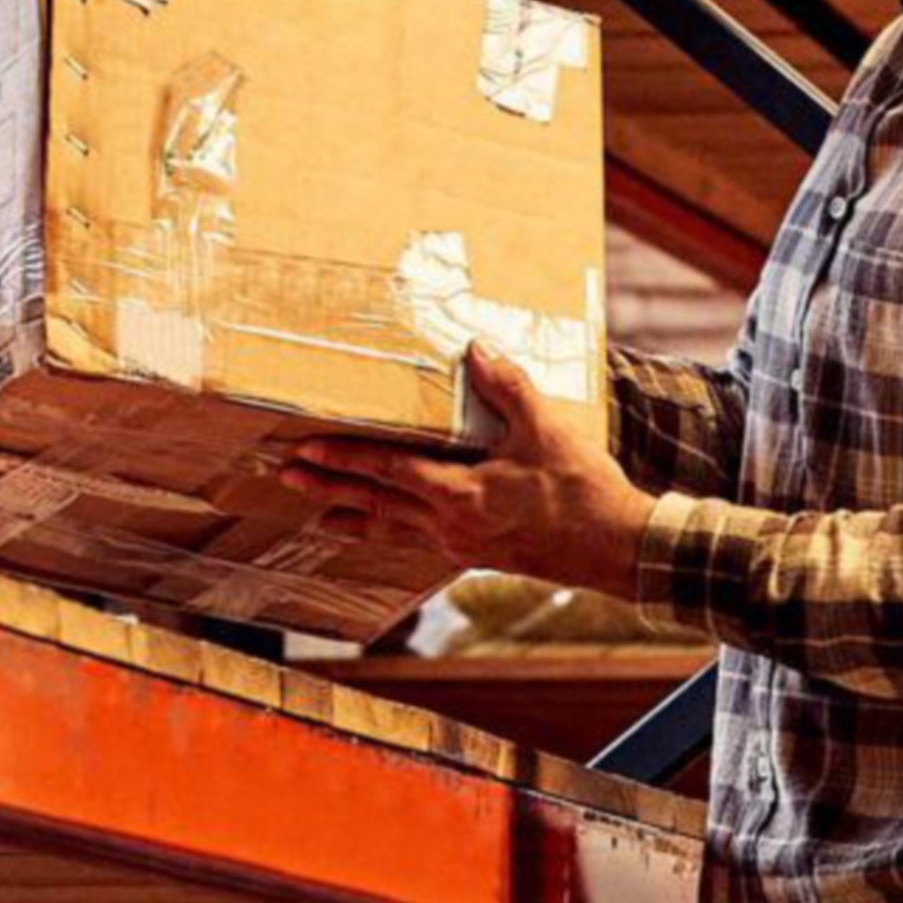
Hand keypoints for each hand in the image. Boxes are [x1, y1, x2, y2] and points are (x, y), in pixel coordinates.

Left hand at [290, 346, 650, 599]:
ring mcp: (462, 544)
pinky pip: (418, 543)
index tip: (304, 450)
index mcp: (459, 494)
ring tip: (318, 516)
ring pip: (392, 530)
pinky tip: (385, 532)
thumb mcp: (545, 431)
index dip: (343, 458)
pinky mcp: (478, 554)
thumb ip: (508, 387)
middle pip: (374, 505)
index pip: (386, 471)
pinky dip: (391, 535)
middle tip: (286, 479)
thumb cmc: (581, 492)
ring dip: (352, 519)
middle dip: (328, 489)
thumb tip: (476, 347)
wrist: (615, 548)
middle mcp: (450, 524)